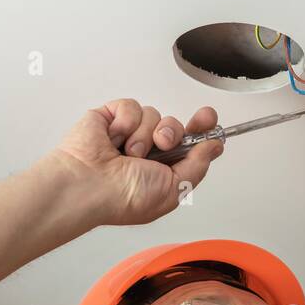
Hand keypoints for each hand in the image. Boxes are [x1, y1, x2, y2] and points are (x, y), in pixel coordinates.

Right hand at [52, 98, 224, 224]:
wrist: (89, 185)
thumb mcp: (174, 188)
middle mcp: (147, 152)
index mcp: (163, 170)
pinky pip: (131, 106)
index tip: (208, 118)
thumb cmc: (123, 197)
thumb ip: (198, 165)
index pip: (189, 144)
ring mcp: (128, 133)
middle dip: (173, 132)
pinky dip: (125, 123)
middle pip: (175, 126)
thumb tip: (215, 146)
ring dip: (145, 135)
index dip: (202, 129)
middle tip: (162, 144)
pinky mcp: (110, 117)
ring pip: (155, 115)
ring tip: (129, 153)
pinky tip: (114, 139)